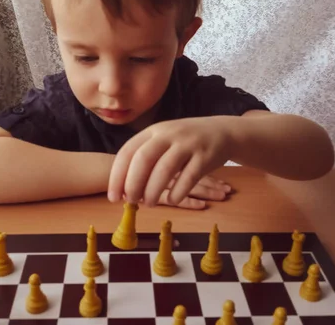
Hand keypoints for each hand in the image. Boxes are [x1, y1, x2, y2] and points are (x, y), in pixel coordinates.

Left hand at [108, 117, 233, 205]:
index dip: (118, 175)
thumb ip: (145, 158)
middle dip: (133, 183)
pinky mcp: (204, 157)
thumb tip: (124, 189)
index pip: (128, 152)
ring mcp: (187, 144)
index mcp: (153, 131)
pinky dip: (177, 192)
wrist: (221, 131)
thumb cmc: (185, 141)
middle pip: (144, 159)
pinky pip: (188, 178)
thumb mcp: (163, 140)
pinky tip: (172, 200)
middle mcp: (168, 135)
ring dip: (153, 190)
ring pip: (165, 169)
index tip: (113, 196)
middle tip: (130, 201)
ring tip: (148, 204)